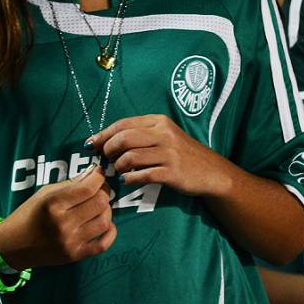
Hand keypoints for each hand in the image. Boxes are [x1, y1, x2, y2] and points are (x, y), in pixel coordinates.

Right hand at [0, 164, 115, 268]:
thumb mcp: (44, 193)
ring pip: (105, 220)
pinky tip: (105, 224)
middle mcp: (64, 223)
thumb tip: (93, 173)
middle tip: (99, 188)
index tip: (99, 172)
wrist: (13, 245)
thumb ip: (70, 184)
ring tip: (99, 205)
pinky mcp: (75, 255)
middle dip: (104, 191)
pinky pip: (104, 244)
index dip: (99, 176)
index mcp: (53, 204)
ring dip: (106, 209)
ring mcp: (71, 241)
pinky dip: (110, 232)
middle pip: (100, 202)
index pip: (89, 187)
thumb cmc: (27, 215)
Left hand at [89, 114, 230, 196]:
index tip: (91, 144)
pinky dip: (130, 179)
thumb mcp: (165, 136)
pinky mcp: (172, 172)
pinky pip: (142, 175)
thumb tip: (108, 141)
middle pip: (124, 138)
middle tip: (106, 159)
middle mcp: (163, 134)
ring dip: (119, 166)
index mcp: (159, 122)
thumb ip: (140, 135)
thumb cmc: (182, 154)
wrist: (211, 171)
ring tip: (119, 171)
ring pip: (130, 157)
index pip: (123, 124)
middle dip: (109, 150)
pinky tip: (127, 181)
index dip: (103, 134)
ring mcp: (169, 153)